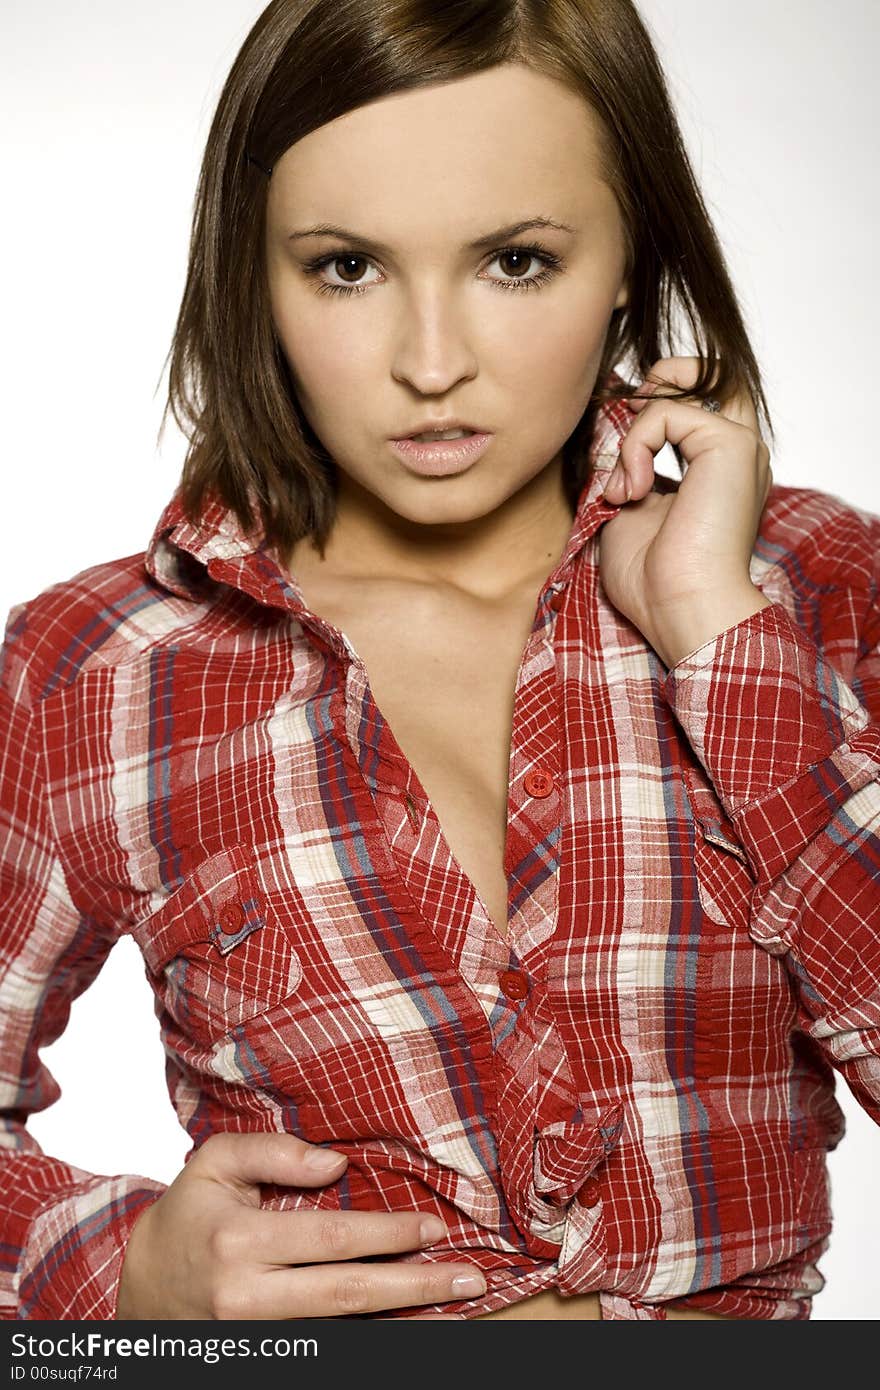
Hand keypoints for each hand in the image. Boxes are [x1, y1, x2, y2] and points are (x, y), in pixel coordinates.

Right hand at [116, 1132, 481, 1318]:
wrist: (137, 1286)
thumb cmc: (187, 1215)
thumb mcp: (215, 1163)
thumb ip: (274, 1152)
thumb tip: (335, 1163)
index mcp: (239, 1241)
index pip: (331, 1239)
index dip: (387, 1234)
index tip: (433, 1228)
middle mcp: (248, 1296)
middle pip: (348, 1295)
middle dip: (416, 1285)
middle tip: (470, 1277)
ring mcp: (257, 1335)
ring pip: (343, 1329)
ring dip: (404, 1318)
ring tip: (454, 1303)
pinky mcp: (264, 1354)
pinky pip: (326, 1345)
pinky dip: (370, 1336)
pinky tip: (409, 1323)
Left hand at [596, 356, 773, 667]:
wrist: (680, 608)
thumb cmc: (653, 579)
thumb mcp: (626, 508)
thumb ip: (622, 465)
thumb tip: (602, 431)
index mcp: (717, 472)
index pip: (691, 407)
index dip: (648, 409)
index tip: (616, 455)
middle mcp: (736, 454)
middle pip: (710, 373)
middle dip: (658, 383)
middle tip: (624, 430)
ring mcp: (739, 446)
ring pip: (680, 390)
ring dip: (632, 434)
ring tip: (622, 488)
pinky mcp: (731, 445)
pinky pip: (667, 411)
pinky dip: (635, 445)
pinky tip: (632, 490)